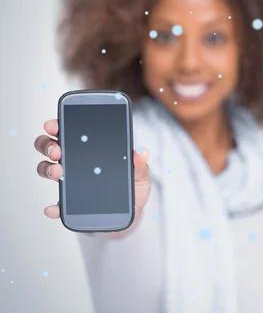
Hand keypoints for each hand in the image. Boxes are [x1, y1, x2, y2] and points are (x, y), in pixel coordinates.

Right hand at [34, 119, 150, 231]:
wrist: (133, 210)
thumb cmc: (133, 185)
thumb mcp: (140, 171)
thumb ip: (140, 162)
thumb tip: (142, 153)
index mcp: (90, 149)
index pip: (68, 131)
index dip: (57, 125)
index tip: (53, 125)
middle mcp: (75, 162)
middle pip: (51, 147)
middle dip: (48, 145)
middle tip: (57, 150)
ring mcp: (70, 182)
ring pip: (48, 170)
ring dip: (48, 169)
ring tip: (59, 172)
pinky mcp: (72, 204)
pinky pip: (57, 205)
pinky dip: (53, 207)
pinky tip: (54, 207)